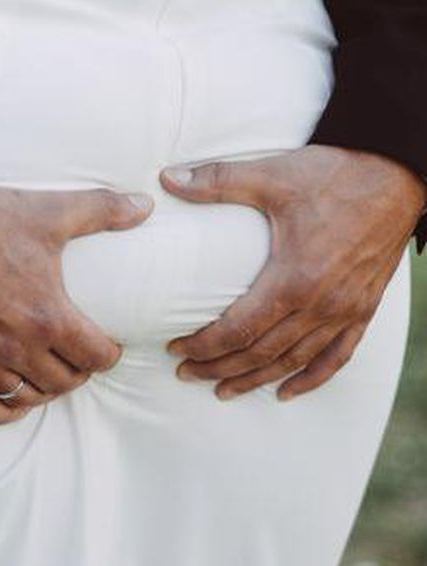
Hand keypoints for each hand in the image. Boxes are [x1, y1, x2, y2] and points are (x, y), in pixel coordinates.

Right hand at [0, 186, 153, 422]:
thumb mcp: (48, 212)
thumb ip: (102, 210)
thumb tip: (144, 205)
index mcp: (48, 316)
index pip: (98, 357)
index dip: (110, 353)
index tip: (109, 344)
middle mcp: (18, 347)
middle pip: (68, 382)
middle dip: (81, 370)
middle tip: (80, 353)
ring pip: (31, 397)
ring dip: (48, 388)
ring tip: (51, 369)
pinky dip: (8, 408)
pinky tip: (16, 395)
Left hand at [161, 146, 425, 399]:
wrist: (398, 173)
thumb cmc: (335, 174)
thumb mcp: (271, 175)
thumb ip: (217, 181)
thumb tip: (167, 178)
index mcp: (293, 278)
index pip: (238, 330)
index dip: (204, 345)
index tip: (177, 350)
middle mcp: (321, 304)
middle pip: (261, 353)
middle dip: (219, 368)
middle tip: (187, 374)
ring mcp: (346, 310)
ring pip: (294, 361)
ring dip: (257, 380)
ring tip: (224, 391)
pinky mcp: (364, 308)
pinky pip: (337, 356)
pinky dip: (310, 378)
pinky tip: (287, 391)